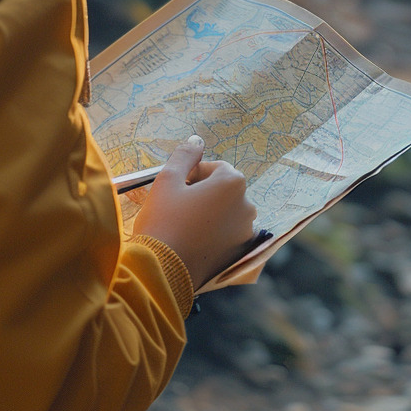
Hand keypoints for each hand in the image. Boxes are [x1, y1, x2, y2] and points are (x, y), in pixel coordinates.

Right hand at [132, 136, 257, 287]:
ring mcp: (246, 230)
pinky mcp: (241, 251)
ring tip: (185, 225)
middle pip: (223, 189)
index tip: (176, 190)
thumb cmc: (163, 221)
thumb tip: (196, 139)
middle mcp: (247, 204)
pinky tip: (194, 240)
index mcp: (233, 183)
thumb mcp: (167, 180)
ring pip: (226, 211)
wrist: (162, 271)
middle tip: (178, 208)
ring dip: (210, 212)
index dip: (192, 176)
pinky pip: (228, 232)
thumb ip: (185, 155)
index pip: (214, 168)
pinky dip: (215, 232)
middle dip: (203, 193)